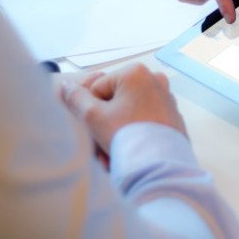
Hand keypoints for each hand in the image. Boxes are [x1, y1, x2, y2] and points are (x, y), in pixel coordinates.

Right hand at [61, 63, 186, 152]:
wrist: (160, 166)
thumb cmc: (127, 137)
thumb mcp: (93, 116)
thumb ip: (75, 98)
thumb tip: (65, 85)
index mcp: (136, 72)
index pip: (97, 89)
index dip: (91, 112)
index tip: (96, 129)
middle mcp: (154, 80)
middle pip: (114, 102)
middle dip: (104, 126)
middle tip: (102, 148)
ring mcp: (166, 97)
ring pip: (128, 114)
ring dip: (117, 134)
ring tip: (115, 155)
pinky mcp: (172, 115)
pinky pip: (145, 122)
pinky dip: (135, 135)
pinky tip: (130, 154)